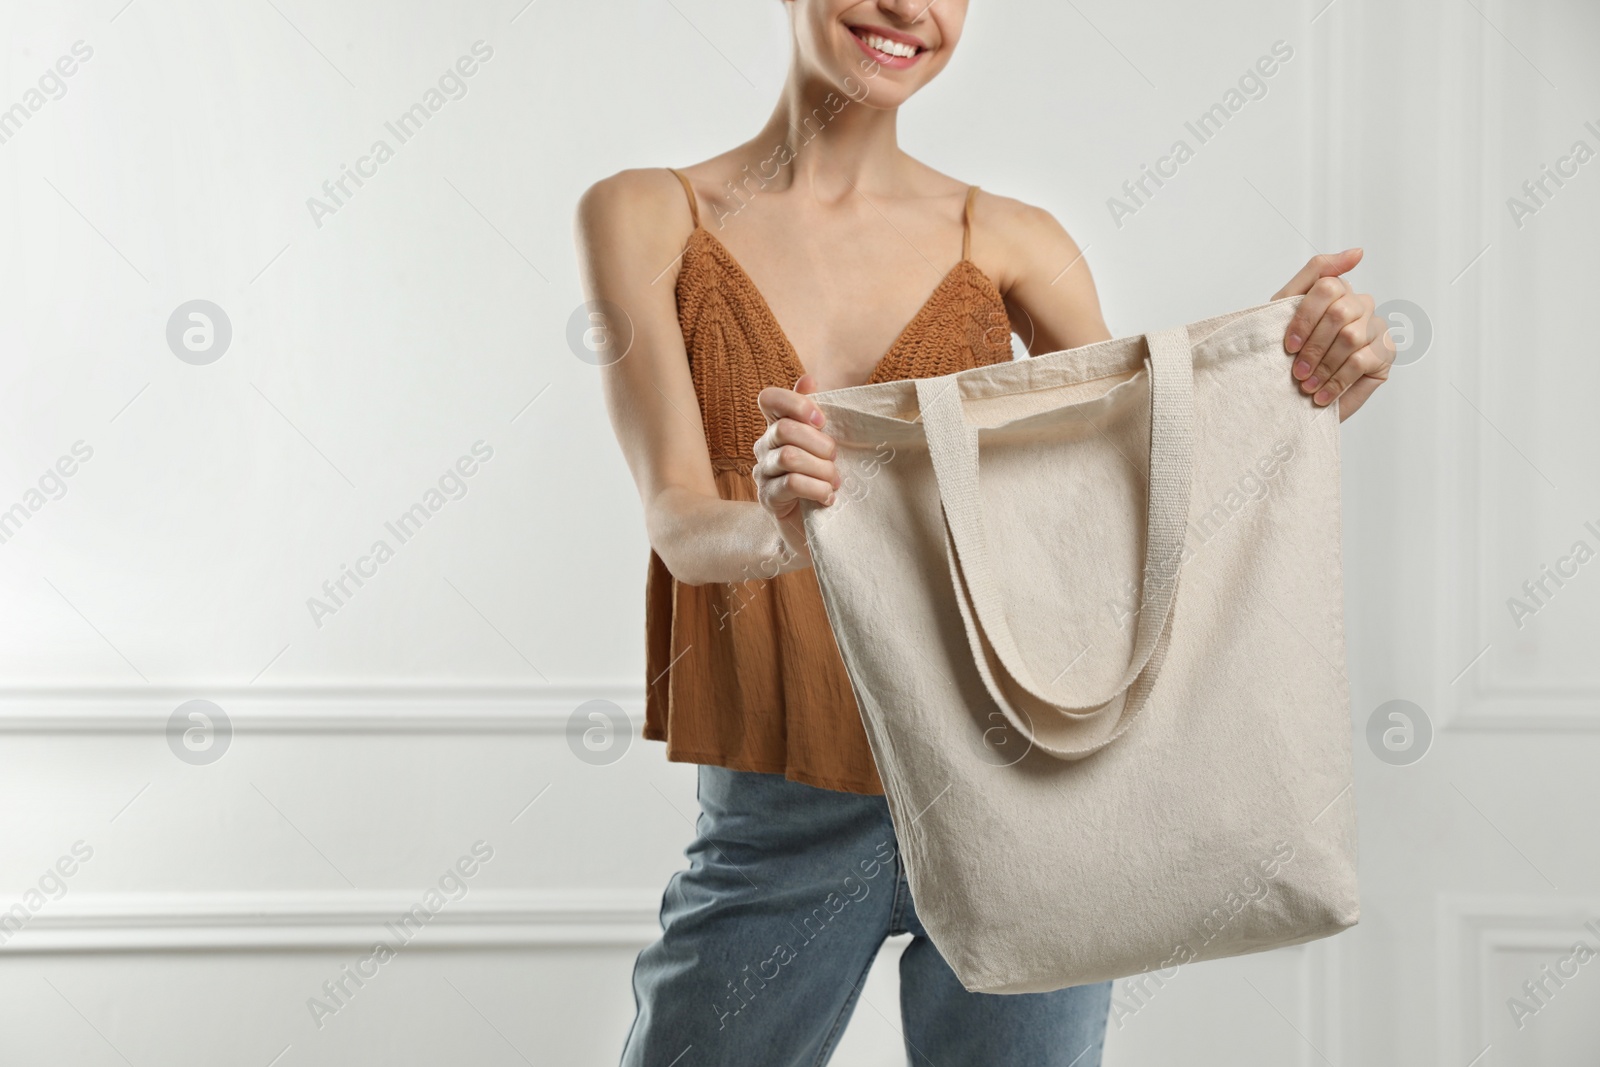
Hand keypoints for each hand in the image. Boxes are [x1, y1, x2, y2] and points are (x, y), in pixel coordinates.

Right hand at [754, 374, 840, 563]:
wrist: (813, 529)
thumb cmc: (821, 480)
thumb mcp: (823, 445)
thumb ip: (814, 414)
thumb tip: (808, 379)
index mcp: (777, 427)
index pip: (769, 399)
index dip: (795, 404)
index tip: (821, 420)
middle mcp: (764, 447)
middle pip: (784, 429)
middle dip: (819, 444)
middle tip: (835, 460)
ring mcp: (762, 473)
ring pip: (789, 457)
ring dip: (821, 469)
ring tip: (834, 482)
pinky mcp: (768, 499)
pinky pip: (791, 483)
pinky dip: (816, 489)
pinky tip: (827, 498)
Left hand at [1274, 249, 1396, 420]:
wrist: (1293, 394)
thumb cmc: (1289, 350)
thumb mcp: (1287, 308)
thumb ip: (1316, 272)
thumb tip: (1358, 251)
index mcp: (1339, 290)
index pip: (1327, 286)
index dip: (1305, 317)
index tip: (1289, 345)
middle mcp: (1362, 304)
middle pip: (1340, 313)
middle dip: (1314, 346)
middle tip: (1297, 371)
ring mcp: (1377, 327)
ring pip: (1351, 337)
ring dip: (1324, 366)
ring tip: (1307, 386)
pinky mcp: (1386, 353)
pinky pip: (1362, 361)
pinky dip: (1336, 381)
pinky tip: (1322, 396)